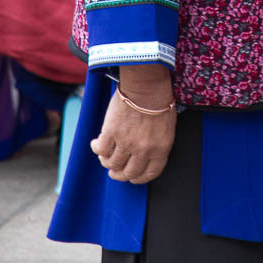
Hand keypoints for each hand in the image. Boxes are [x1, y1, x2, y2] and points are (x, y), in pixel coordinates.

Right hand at [90, 64, 175, 183]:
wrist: (146, 83)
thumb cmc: (158, 100)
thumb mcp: (166, 126)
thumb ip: (157, 143)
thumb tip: (146, 154)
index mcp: (160, 148)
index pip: (150, 173)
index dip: (140, 178)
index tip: (133, 178)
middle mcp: (143, 149)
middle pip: (129, 173)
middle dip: (120, 174)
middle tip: (115, 171)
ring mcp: (126, 142)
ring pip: (112, 163)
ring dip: (107, 162)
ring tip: (105, 157)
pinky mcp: (111, 132)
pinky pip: (100, 150)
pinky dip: (96, 149)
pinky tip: (96, 143)